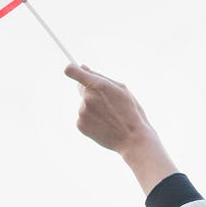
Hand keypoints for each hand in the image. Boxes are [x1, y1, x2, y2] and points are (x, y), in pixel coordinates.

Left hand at [65, 64, 177, 194]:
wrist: (133, 139)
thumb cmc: (131, 112)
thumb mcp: (122, 89)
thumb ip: (100, 77)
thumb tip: (83, 67)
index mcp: (98, 85)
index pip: (72, 71)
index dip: (73, 69)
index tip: (77, 71)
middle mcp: (87, 98)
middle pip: (81, 88)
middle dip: (92, 91)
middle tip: (108, 103)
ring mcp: (82, 112)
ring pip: (83, 104)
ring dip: (93, 107)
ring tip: (110, 117)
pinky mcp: (80, 125)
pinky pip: (83, 116)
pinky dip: (92, 119)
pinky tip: (104, 125)